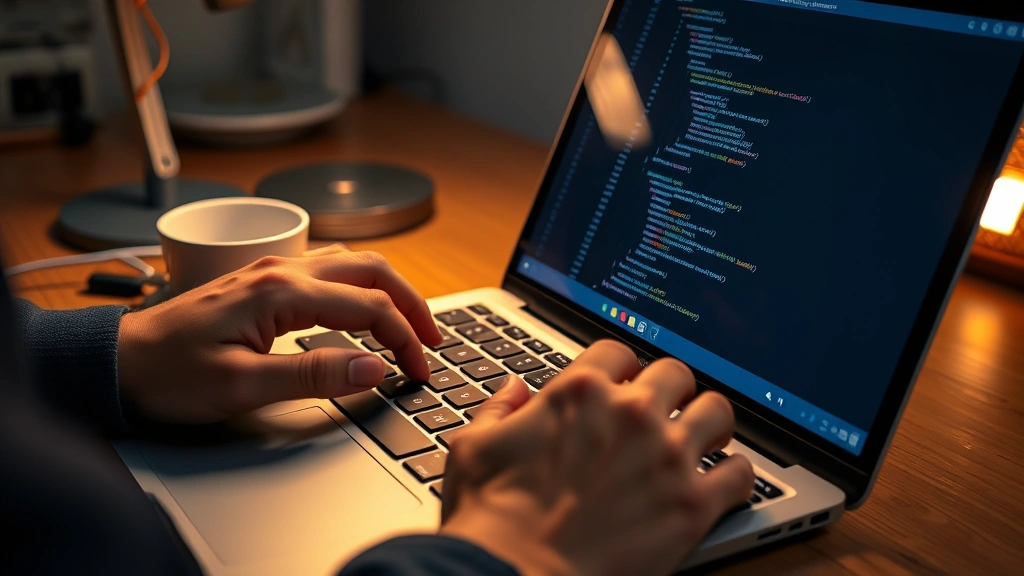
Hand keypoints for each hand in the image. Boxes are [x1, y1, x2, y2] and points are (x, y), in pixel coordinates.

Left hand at [117, 246, 441, 423]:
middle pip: (371, 271)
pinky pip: (329, 273)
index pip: (370, 307)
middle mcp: (281, 269)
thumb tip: (374, 367)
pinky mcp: (263, 282)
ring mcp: (272, 271)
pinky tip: (365, 312)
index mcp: (281, 291)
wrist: (118, 363)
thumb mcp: (243, 385)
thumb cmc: (170, 375)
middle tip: (433, 339)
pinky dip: (361, 289)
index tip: (419, 370)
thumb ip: (314, 374)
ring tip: (410, 325)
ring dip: (389, 291)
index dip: (405, 340)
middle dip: (411, 304)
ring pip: (352, 265)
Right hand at [438, 340, 754, 575]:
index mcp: (580, 392)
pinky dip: (736, 476)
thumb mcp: (473, 446)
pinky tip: (723, 482)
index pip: (619, 351)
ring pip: (717, 412)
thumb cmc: (490, 518)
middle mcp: (630, 413)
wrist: (514, 575)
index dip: (622, 368)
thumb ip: (499, 409)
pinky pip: (742, 473)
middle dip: (671, 389)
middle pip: (676, 372)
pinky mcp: (693, 504)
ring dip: (711, 423)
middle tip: (667, 410)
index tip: (624, 383)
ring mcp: (667, 456)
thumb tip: (514, 390)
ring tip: (705, 439)